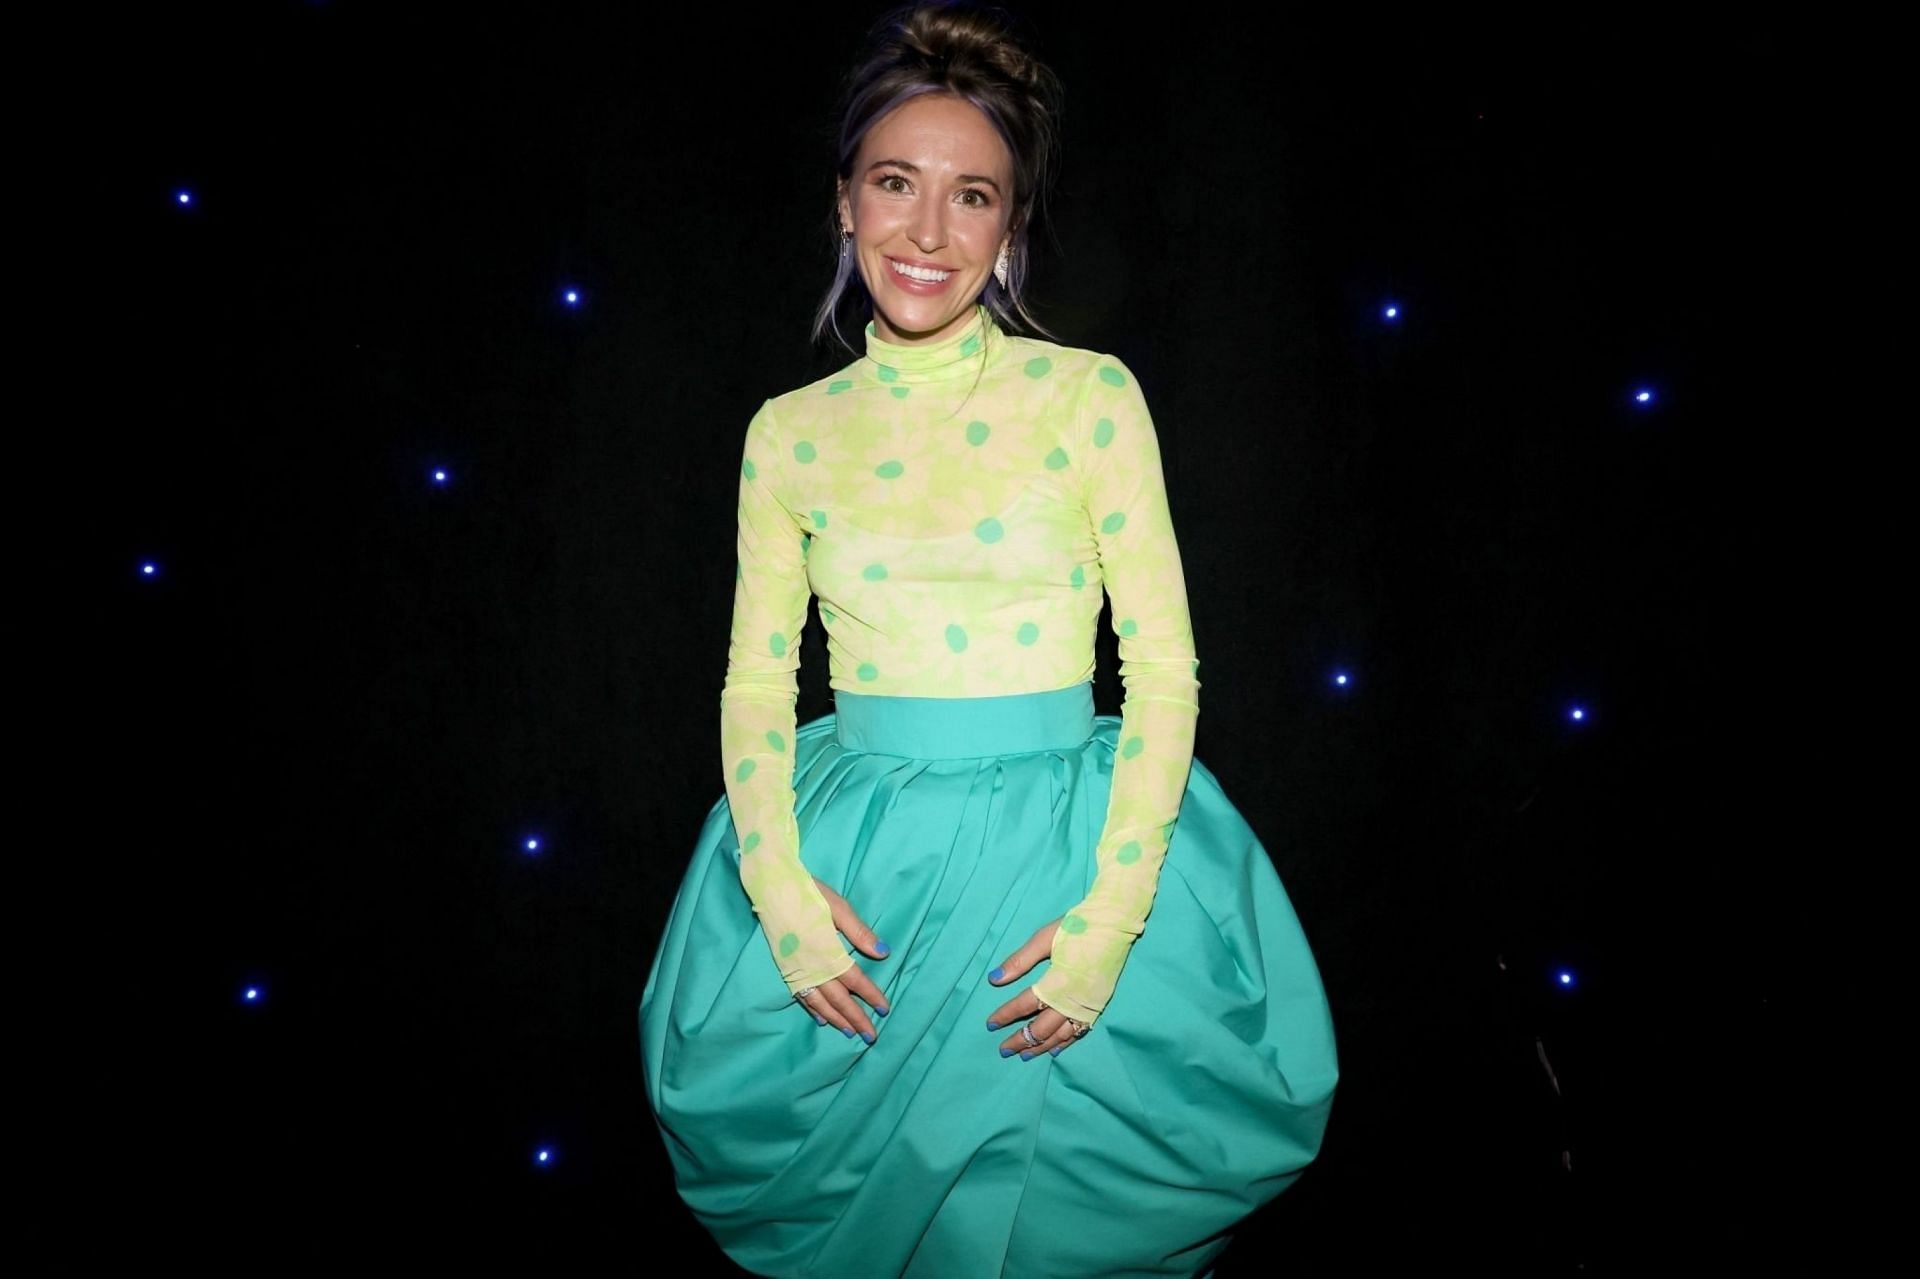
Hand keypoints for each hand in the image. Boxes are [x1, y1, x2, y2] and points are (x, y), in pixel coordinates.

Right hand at [794, 876, 891, 1043]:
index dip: (870, 996)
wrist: (771, 886)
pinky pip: (800, 995)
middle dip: (854, 1018)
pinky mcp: (785, 967)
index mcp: (826, 951)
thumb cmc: (808, 892)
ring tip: (849, 1032)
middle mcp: (810, 966)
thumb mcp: (838, 907)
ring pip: (818, 1002)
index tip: (885, 1009)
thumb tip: (884, 952)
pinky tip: (820, 1019)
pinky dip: (812, 1010)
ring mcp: (795, 969)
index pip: (854, 980)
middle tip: (870, 1036)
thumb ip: (859, 932)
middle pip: (837, 999)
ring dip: (835, 1019)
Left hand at [984, 918, 1092, 1059]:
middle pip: (1042, 1028)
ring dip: (1041, 1047)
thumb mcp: (1044, 938)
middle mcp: (1072, 1000)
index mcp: (1057, 982)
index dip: (1005, 1015)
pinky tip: (1054, 1049)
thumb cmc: (1078, 927)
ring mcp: (1087, 1006)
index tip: (990, 1024)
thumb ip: (1019, 961)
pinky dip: (1064, 1043)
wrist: (1115, 924)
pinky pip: (1079, 1032)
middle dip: (1021, 1040)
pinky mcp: (1098, 1006)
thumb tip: (994, 979)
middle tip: (1003, 1049)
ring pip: (1060, 1035)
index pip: (1025, 1005)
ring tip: (1024, 1055)